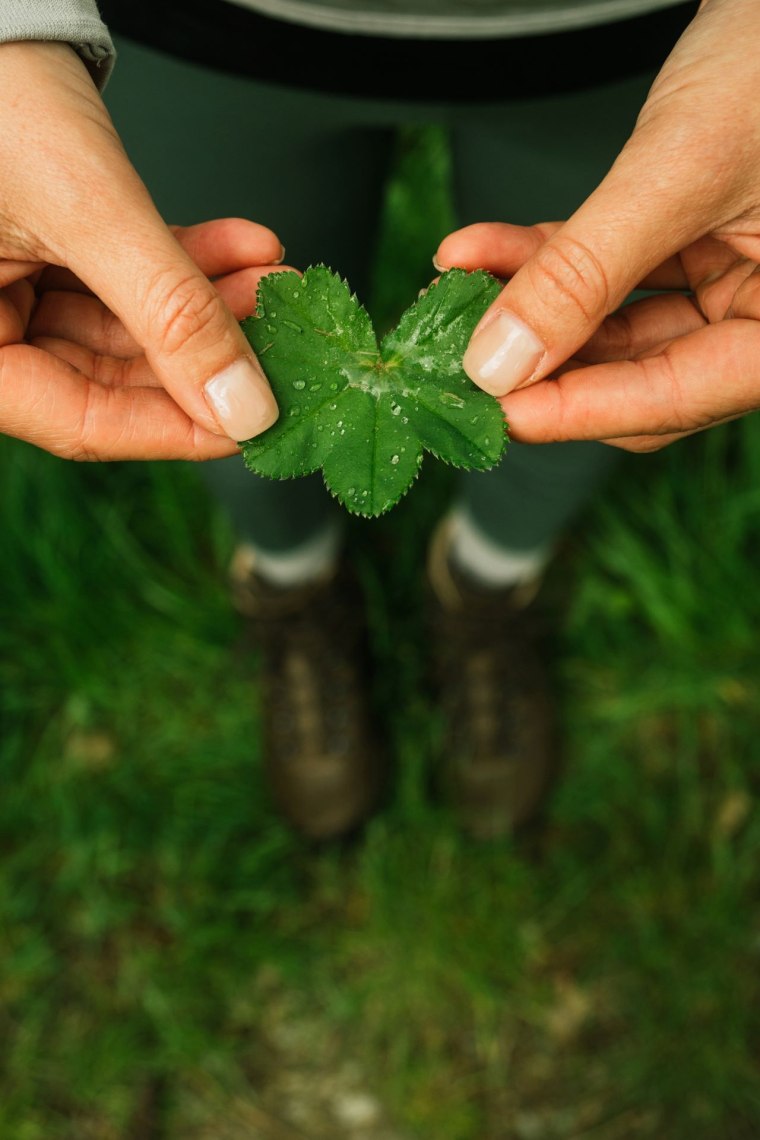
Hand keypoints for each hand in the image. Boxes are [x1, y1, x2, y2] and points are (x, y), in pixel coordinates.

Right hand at [0, 42, 281, 459]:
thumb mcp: (90, 211)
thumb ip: (170, 314)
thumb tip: (246, 408)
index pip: (81, 424)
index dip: (176, 428)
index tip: (257, 421)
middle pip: (115, 379)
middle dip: (207, 353)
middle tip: (283, 341)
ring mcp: (18, 293)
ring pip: (133, 329)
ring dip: (210, 305)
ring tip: (276, 283)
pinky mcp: (50, 257)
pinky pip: (130, 282)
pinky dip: (189, 265)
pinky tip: (248, 249)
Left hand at [436, 0, 759, 451]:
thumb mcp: (676, 169)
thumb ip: (585, 274)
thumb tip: (499, 364)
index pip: (675, 397)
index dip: (577, 411)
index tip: (494, 412)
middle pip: (640, 375)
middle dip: (544, 362)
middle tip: (461, 361)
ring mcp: (733, 278)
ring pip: (615, 326)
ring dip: (531, 308)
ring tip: (456, 289)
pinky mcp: (698, 242)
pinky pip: (613, 271)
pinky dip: (548, 261)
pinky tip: (480, 252)